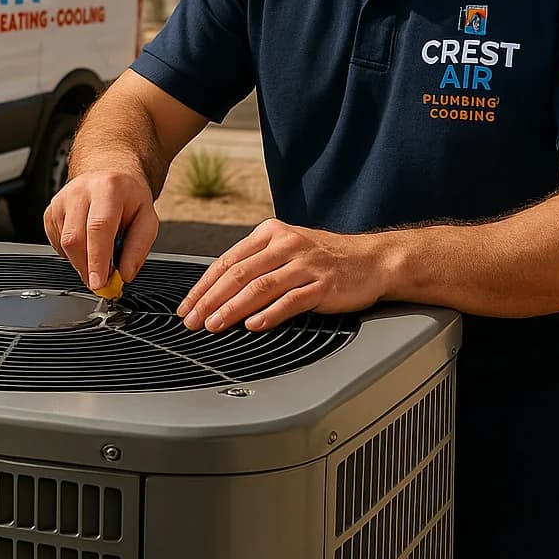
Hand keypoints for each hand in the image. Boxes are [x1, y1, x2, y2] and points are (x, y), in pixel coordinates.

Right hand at [44, 170, 160, 291]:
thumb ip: (138, 247)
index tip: (98, 283)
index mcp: (108, 188)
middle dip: (87, 267)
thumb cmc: (128, 197)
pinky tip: (87, 243)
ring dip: (81, 261)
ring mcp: (61, 200)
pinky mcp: (50, 211)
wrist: (109, 174)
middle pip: (75, 239)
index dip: (97, 259)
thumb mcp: (147, 218)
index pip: (98, 227)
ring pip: (64, 244)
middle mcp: (80, 191)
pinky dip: (72, 253)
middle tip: (102, 281)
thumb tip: (124, 274)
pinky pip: (57, 244)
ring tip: (99, 254)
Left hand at [176, 219, 387, 332]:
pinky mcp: (323, 285)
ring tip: (215, 324)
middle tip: (193, 320)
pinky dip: (269, 314)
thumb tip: (218, 290)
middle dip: (210, 300)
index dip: (203, 286)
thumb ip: (257, 263)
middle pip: (238, 274)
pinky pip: (290, 301)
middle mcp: (286, 245)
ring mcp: (305, 264)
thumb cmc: (326, 258)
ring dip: (232, 309)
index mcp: (271, 233)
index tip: (187, 306)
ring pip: (259, 287)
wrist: (372, 260)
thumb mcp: (288, 248)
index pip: (227, 261)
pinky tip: (253, 325)